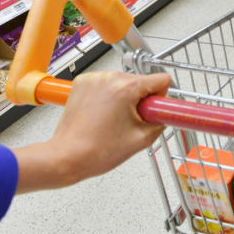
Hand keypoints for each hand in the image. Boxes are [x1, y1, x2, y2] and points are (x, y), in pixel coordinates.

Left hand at [13, 71, 170, 193]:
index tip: (152, 112)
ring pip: (123, 82)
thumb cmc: (97, 151)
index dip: (160, 98)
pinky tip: (102, 114)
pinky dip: (108, 96)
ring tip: (113, 120)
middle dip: (140, 100)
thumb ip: (160, 122)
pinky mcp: (82, 83)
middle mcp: (109, 77)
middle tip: (129, 122)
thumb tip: (166, 114)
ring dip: (124, 98)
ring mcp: (93, 78)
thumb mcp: (142, 139)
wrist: (67, 156)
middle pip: (141, 81)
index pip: (161, 79)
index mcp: (126, 88)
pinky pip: (106, 84)